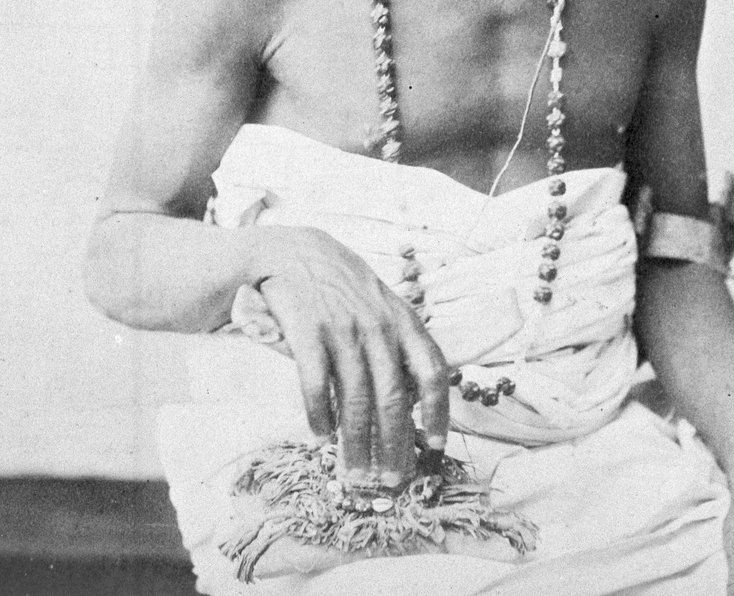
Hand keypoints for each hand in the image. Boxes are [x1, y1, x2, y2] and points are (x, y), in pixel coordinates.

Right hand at [254, 226, 448, 487]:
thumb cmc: (342, 286)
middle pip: (393, 398)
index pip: (432, 370)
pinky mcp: (308, 332)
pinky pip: (316, 385)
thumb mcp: (382, 305)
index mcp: (403, 320)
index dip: (439, 411)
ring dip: (356, 444)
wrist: (294, 252)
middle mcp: (378, 326)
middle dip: (394, 446)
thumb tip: (416, 399)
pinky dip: (319, 415)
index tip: (436, 445)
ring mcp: (343, 329)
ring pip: (355, 400)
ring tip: (354, 473)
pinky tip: (319, 435)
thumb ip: (399, 343)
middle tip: (391, 481)